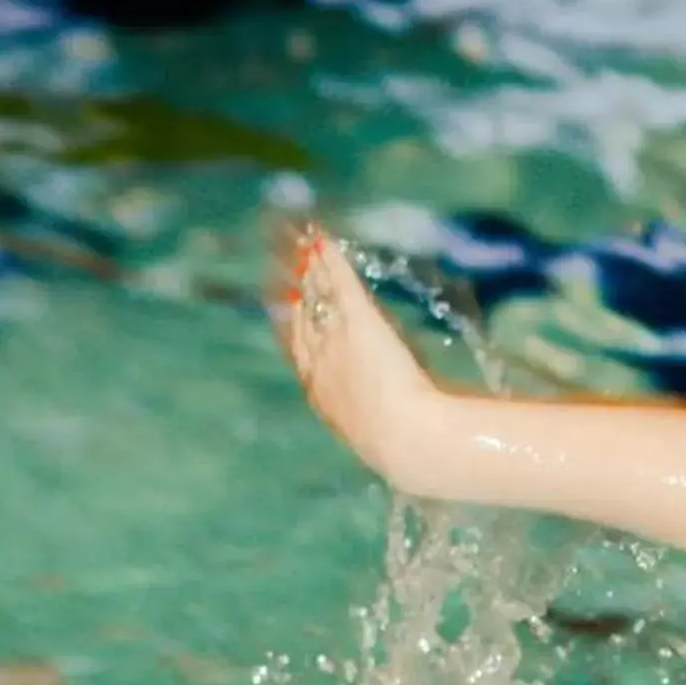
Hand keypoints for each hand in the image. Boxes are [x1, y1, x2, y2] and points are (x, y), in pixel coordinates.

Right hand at [271, 221, 440, 483]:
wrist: (408, 441)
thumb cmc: (402, 445)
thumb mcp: (374, 429)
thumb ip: (368, 410)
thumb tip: (372, 406)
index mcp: (319, 390)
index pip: (297, 345)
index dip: (289, 319)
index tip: (282, 300)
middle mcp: (318, 360)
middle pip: (296, 312)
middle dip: (287, 284)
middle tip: (278, 259)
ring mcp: (336, 338)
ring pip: (314, 293)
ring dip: (305, 263)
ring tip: (297, 240)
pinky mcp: (358, 320)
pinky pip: (338, 282)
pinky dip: (329, 259)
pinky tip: (323, 239)